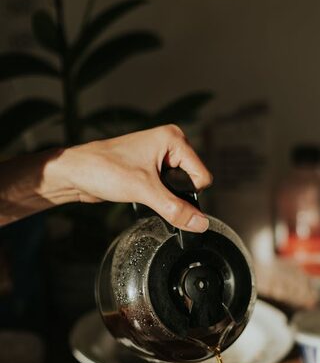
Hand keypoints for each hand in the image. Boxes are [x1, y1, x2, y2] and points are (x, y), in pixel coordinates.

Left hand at [59, 125, 211, 231]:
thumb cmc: (103, 169)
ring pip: (179, 187)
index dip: (188, 193)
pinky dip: (158, 197)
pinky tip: (141, 194)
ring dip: (165, 197)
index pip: (201, 176)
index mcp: (173, 139)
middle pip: (192, 181)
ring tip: (143, 192)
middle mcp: (169, 144)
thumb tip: (200, 224)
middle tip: (150, 192)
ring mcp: (160, 156)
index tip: (164, 195)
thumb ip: (176, 209)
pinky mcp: (150, 168)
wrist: (75, 173)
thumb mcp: (144, 191)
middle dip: (175, 195)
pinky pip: (167, 189)